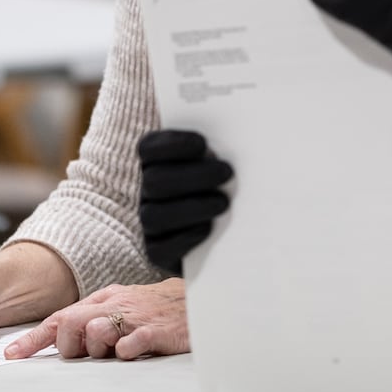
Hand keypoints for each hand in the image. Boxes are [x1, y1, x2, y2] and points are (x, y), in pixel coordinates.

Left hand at [4, 281, 189, 359]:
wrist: (198, 300)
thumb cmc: (156, 307)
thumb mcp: (120, 305)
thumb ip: (92, 318)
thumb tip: (62, 338)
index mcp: (103, 299)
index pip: (60, 317)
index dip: (34, 338)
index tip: (13, 354)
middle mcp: (114, 305)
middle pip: (70, 324)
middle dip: (69, 345)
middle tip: (85, 353)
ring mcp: (134, 317)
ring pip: (96, 332)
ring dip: (98, 348)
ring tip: (115, 349)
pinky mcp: (155, 330)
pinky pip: (129, 343)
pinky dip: (123, 351)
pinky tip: (129, 351)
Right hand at [138, 129, 233, 276]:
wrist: (229, 236)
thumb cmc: (229, 185)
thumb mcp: (224, 162)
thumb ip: (224, 149)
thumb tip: (243, 138)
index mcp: (157, 162)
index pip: (149, 148)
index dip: (171, 144)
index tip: (203, 143)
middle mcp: (148, 191)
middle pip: (155, 181)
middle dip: (192, 175)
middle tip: (227, 172)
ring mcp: (150, 223)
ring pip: (155, 215)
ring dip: (191, 207)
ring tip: (223, 202)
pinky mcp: (157, 252)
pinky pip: (159, 249)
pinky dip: (184, 238)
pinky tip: (209, 228)